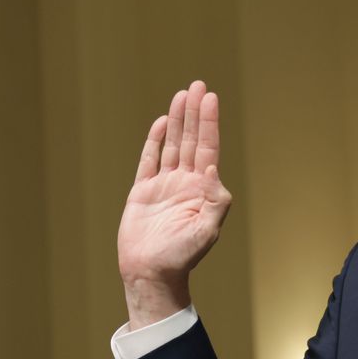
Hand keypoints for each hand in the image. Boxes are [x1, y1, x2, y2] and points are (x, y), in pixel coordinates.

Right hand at [118, 80, 231, 327]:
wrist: (151, 273)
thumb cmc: (181, 256)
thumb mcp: (207, 231)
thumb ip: (215, 201)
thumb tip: (212, 169)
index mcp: (201, 190)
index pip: (207, 148)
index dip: (209, 122)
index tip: (210, 98)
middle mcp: (184, 183)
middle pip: (191, 140)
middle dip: (194, 113)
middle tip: (197, 85)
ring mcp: (163, 186)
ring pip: (171, 145)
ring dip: (176, 121)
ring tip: (181, 95)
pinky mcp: (142, 192)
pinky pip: (148, 161)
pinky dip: (154, 142)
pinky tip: (160, 124)